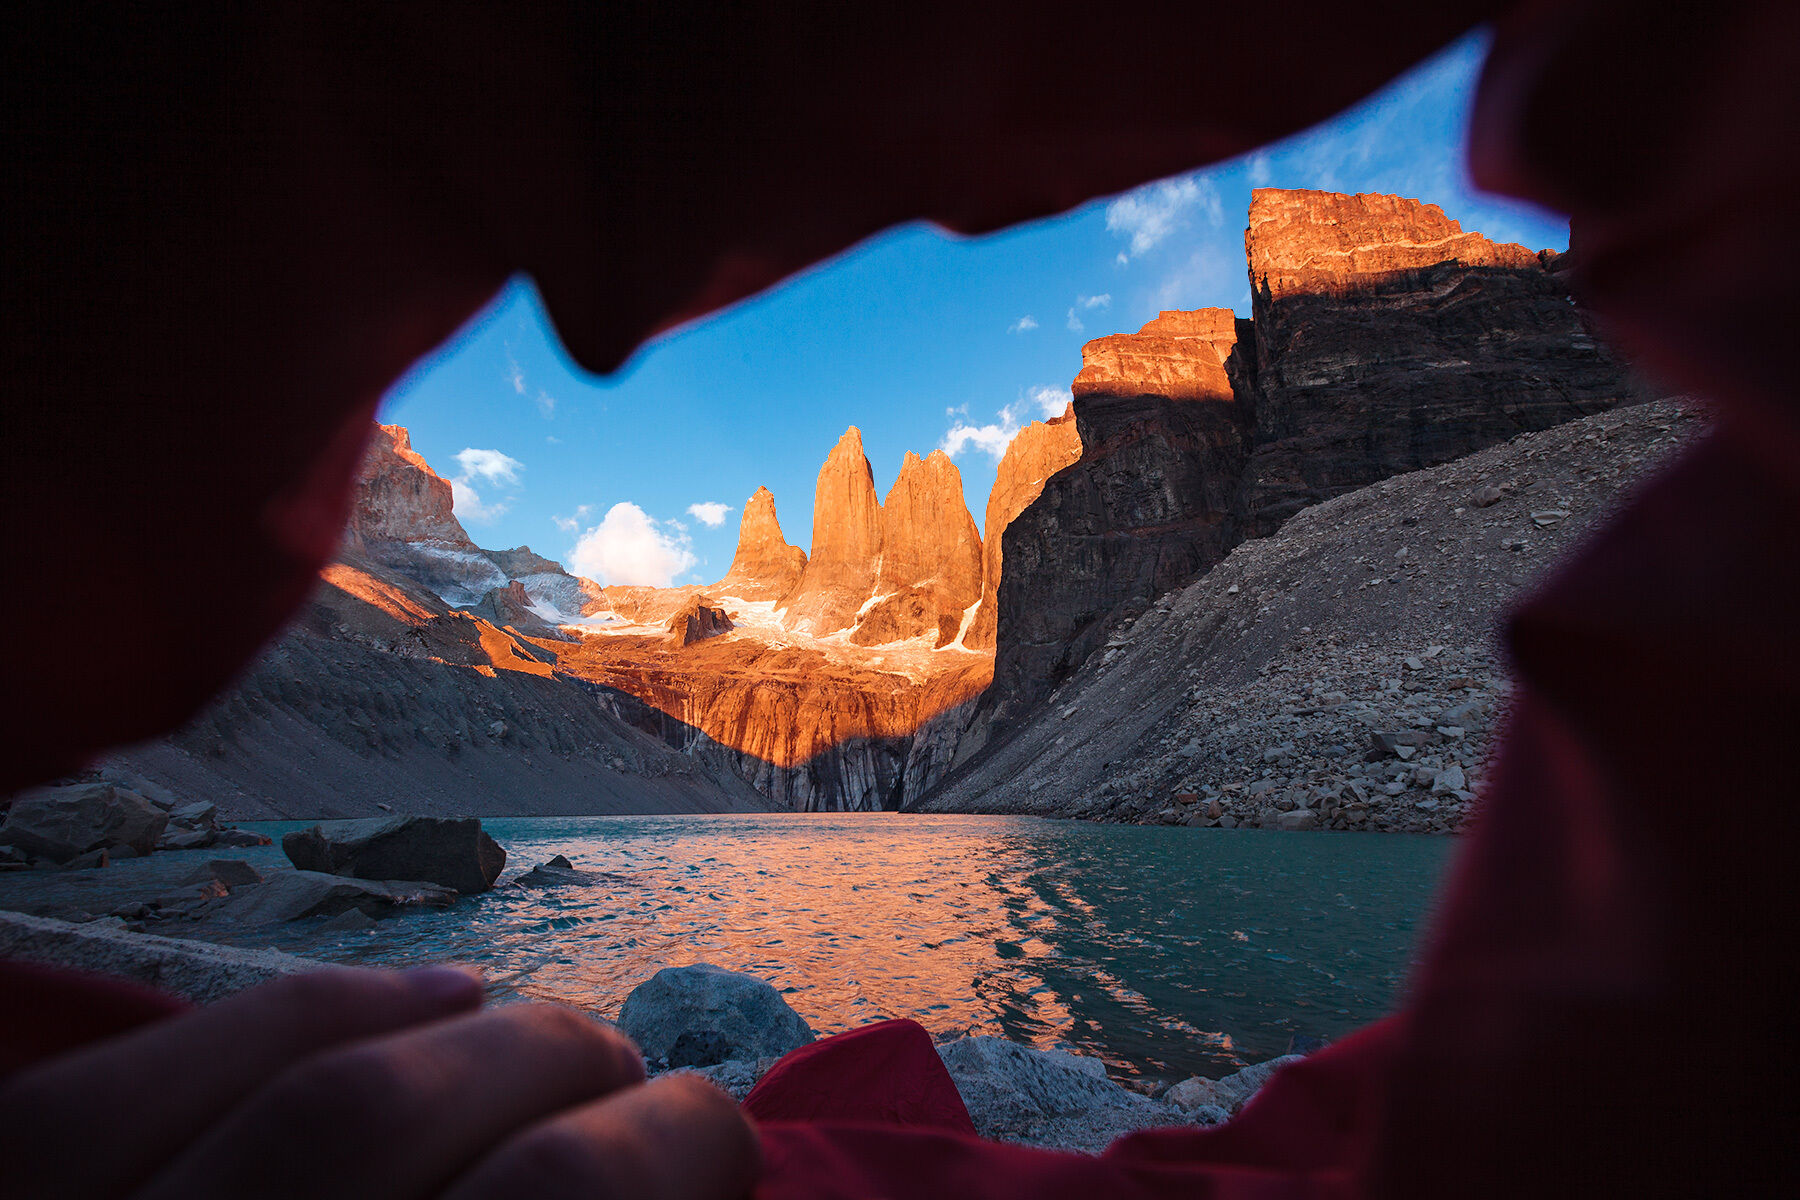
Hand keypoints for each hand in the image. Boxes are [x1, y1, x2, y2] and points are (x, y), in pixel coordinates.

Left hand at [0, 966, 758, 1198]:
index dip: (678, 1164)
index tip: (722, 1145)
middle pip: (476, 1181)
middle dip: (600, 1100)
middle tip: (650, 1099)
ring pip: (324, 1101)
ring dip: (490, 1044)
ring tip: (565, 1043)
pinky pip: (137, 1073)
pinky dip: (318, 1011)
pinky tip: (433, 999)